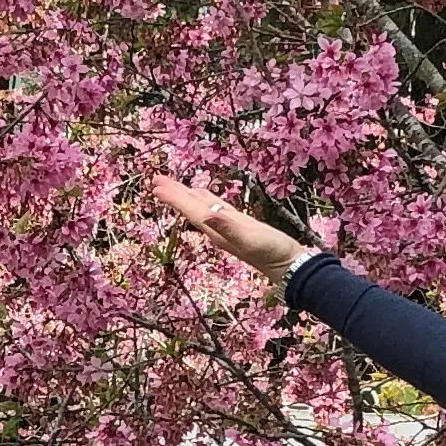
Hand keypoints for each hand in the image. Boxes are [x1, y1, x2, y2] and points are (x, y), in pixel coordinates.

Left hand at [153, 176, 305, 282]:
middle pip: (192, 208)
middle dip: (175, 194)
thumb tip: (206, 216)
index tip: (156, 186)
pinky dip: (207, 200)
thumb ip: (229, 227)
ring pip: (202, 208)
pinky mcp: (240, 225)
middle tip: (155, 180)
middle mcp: (218, 229)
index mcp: (217, 231)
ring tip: (173, 186)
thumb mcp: (251, 239)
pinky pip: (217, 208)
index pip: (191, 211)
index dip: (174, 198)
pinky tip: (204, 197)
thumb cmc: (273, 253)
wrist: (289, 265)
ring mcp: (228, 227)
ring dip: (187, 197)